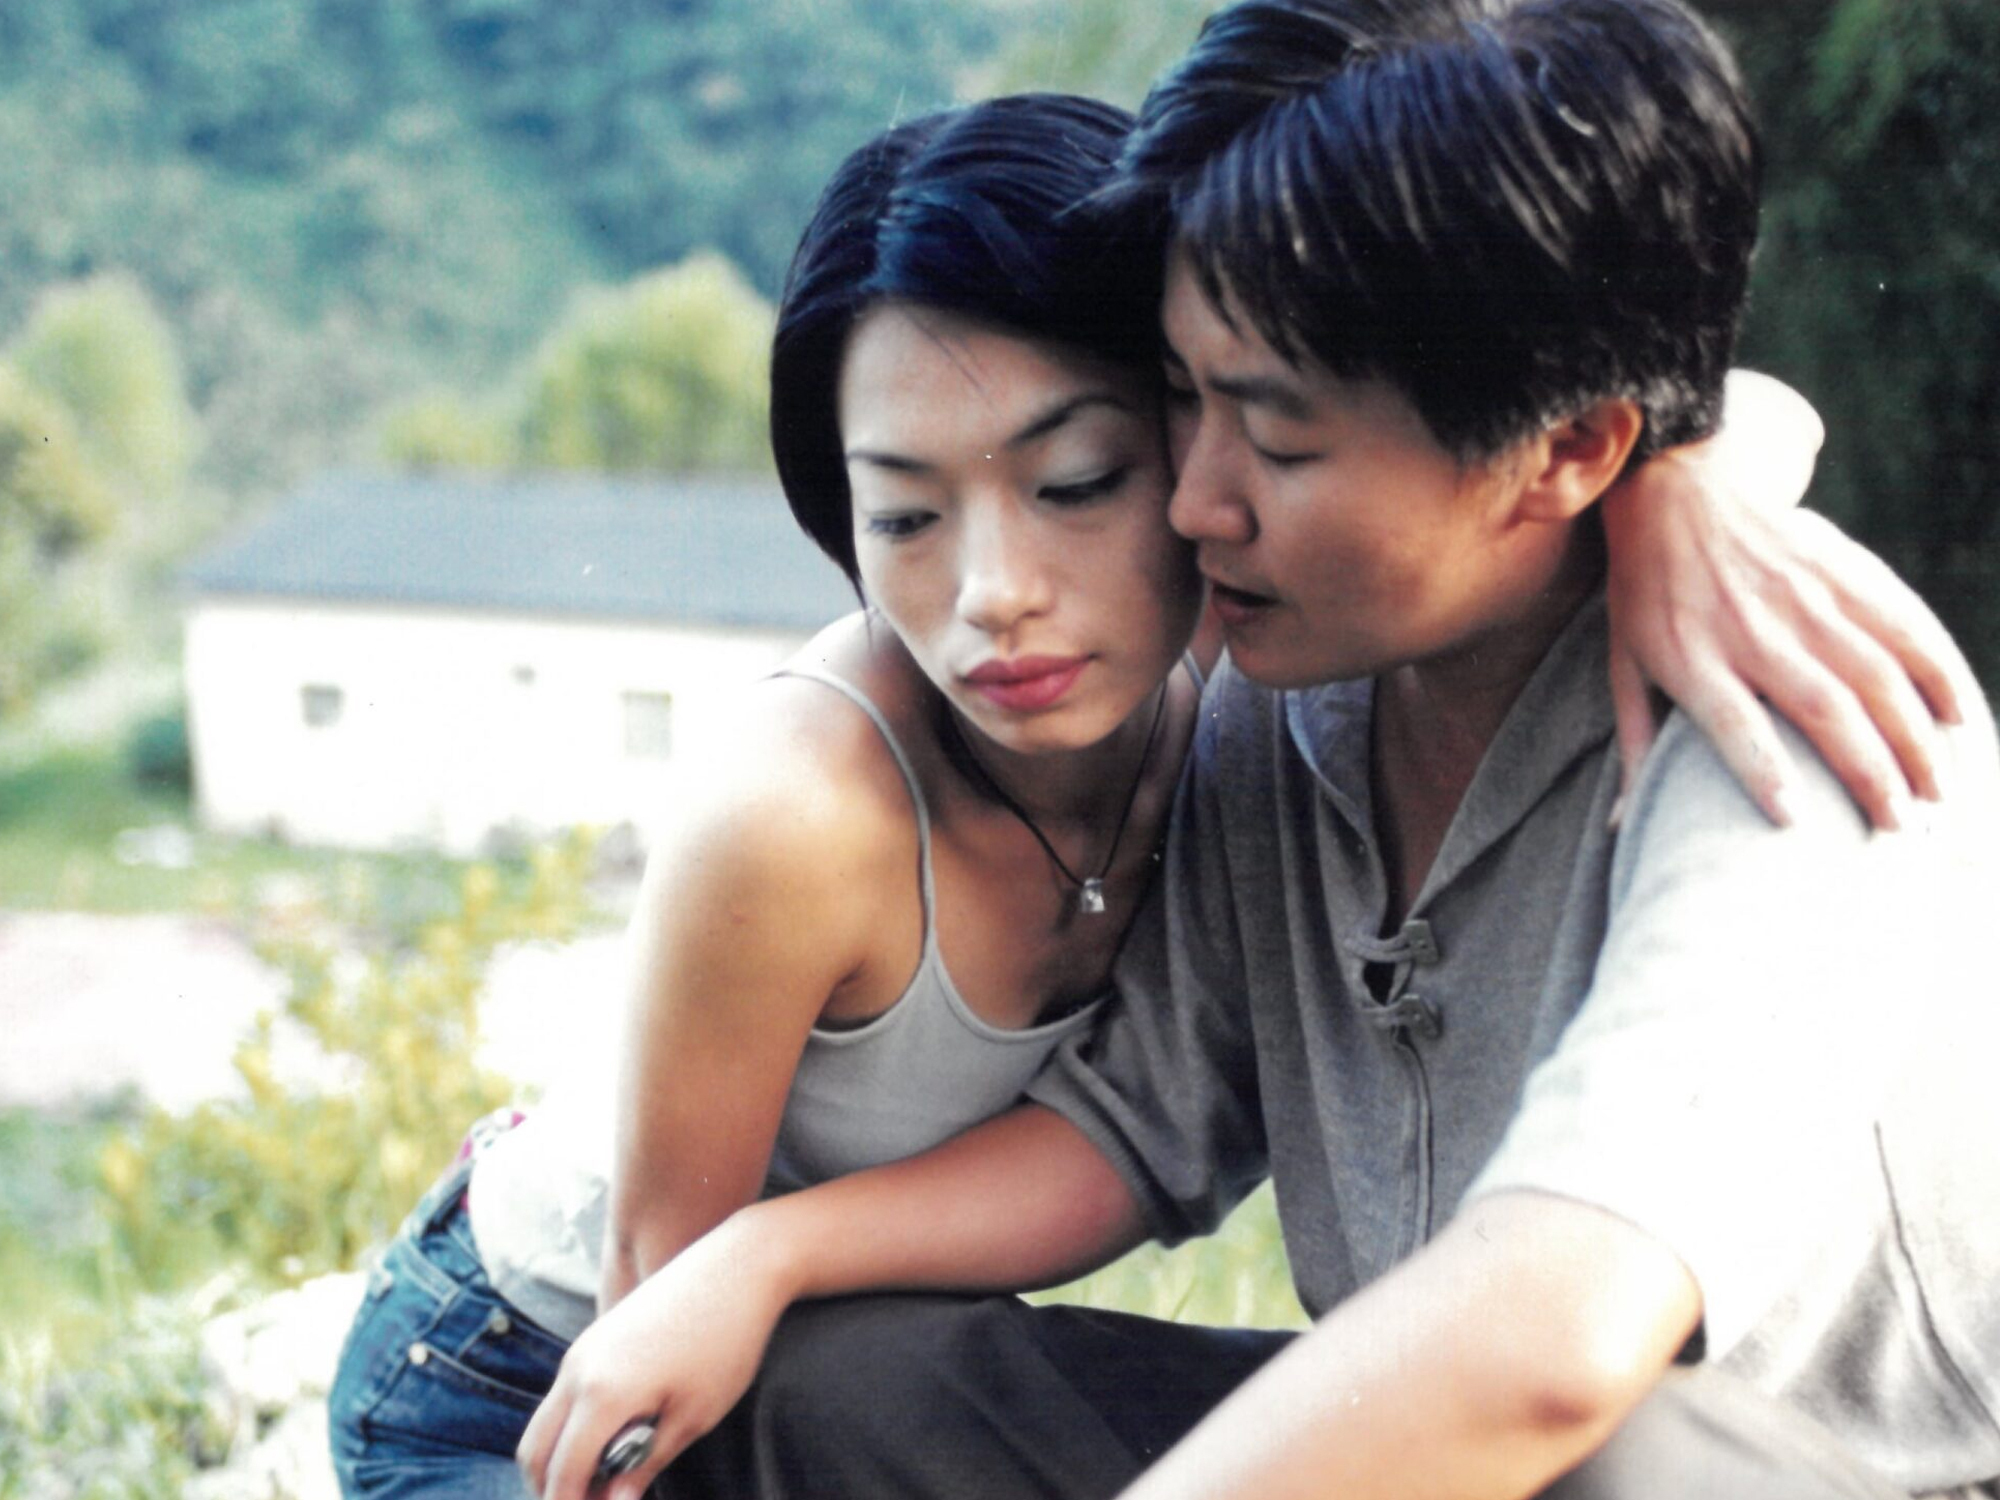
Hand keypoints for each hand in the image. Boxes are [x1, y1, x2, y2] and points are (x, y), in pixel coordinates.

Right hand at [517, 1218, 790, 1499]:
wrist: (739, 1263)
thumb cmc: (726, 1342)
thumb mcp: (693, 1416)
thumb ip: (643, 1465)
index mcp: (601, 1393)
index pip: (563, 1475)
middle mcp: (578, 1368)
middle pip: (534, 1452)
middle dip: (553, 1490)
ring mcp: (582, 1347)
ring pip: (544, 1423)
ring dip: (560, 1460)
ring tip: (607, 1481)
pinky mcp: (594, 1336)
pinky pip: (562, 1396)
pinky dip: (572, 1429)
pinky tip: (614, 1441)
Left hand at [1603, 470, 1965, 829]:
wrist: (1677, 489)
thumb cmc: (1647, 595)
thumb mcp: (1623, 663)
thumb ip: (1633, 743)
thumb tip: (1619, 825)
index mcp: (1692, 658)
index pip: (1733, 725)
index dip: (1765, 774)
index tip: (1798, 824)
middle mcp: (1752, 630)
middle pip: (1823, 709)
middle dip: (1870, 774)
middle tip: (1902, 830)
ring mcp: (1802, 596)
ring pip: (1875, 673)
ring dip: (1915, 737)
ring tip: (1939, 793)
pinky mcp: (1841, 567)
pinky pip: (1902, 622)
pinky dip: (1937, 670)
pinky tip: (1960, 718)